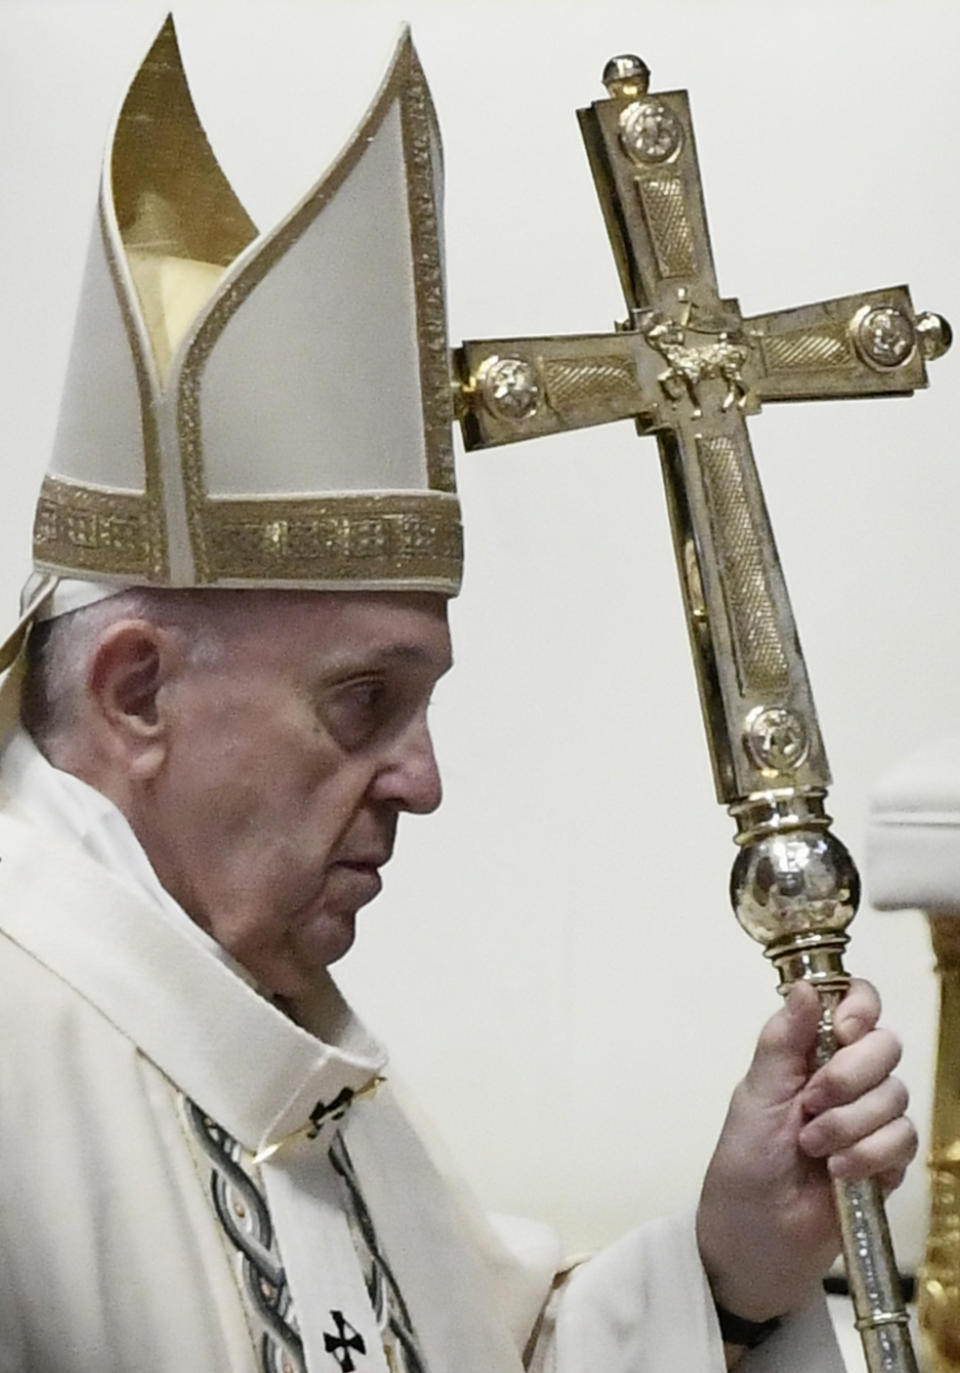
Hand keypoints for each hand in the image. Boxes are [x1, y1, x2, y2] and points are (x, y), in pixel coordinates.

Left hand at [695, 978, 915, 1324]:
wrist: (756, 1240)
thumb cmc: (744, 1165)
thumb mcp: (755, 1097)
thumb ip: (782, 1042)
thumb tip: (805, 985)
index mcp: (808, 1051)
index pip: (854, 1003)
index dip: (860, 1007)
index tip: (843, 1030)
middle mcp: (844, 1077)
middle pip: (884, 1045)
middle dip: (850, 1074)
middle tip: (812, 1103)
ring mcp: (868, 1118)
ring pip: (896, 1094)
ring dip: (852, 1123)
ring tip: (813, 1148)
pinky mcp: (887, 1159)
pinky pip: (904, 1139)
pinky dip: (871, 1154)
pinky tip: (840, 1172)